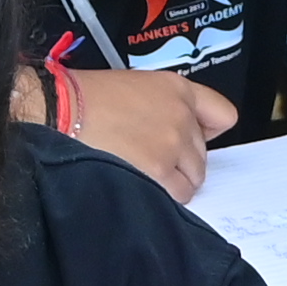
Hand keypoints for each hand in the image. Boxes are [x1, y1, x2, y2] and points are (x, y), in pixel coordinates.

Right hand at [50, 65, 236, 199]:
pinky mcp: (160, 170)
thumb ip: (166, 108)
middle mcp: (182, 115)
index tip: (195, 143)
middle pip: (204, 155)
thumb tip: (177, 138)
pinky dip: (165, 198)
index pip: (224, 116)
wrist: (62, 109)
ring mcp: (173, 143)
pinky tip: (143, 187)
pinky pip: (179, 195)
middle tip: (154, 162)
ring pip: (194, 178)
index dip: (209, 133)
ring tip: (145, 177)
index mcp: (179, 90)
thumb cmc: (87, 98)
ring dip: (175, 182)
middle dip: (183, 163)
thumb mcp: (137, 87)